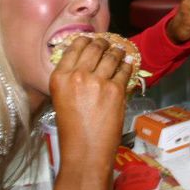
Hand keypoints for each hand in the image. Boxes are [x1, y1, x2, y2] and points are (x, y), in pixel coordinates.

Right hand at [49, 35, 130, 171]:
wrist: (85, 150)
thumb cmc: (72, 129)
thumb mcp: (61, 98)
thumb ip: (71, 78)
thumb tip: (85, 62)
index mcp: (60, 77)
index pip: (74, 47)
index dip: (86, 40)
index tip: (92, 39)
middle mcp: (77, 75)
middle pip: (95, 47)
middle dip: (104, 43)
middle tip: (108, 44)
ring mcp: (98, 81)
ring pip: (112, 56)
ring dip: (118, 52)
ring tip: (121, 51)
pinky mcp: (116, 89)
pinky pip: (125, 70)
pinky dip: (128, 65)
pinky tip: (129, 64)